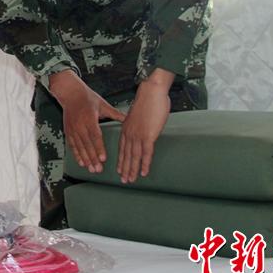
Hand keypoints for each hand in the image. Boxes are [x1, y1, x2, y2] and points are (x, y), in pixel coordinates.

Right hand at [49, 70, 124, 173]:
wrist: (70, 93)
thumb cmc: (87, 97)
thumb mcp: (102, 104)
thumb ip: (115, 114)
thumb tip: (128, 119)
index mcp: (90, 118)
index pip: (95, 136)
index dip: (99, 148)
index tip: (103, 158)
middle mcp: (80, 125)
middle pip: (87, 145)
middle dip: (93, 158)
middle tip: (98, 169)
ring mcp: (73, 129)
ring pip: (79, 147)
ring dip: (85, 159)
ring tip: (91, 169)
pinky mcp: (68, 131)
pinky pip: (72, 145)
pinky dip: (76, 155)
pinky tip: (81, 163)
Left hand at [117, 69, 173, 183]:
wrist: (151, 92)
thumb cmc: (148, 100)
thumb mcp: (140, 114)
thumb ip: (140, 123)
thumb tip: (144, 126)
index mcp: (126, 128)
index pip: (122, 147)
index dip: (121, 159)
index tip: (120, 169)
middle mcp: (130, 133)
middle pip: (126, 155)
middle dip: (125, 168)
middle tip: (124, 180)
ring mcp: (138, 135)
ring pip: (134, 157)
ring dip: (132, 170)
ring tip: (131, 180)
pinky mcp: (148, 136)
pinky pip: (146, 154)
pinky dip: (145, 164)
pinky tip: (144, 173)